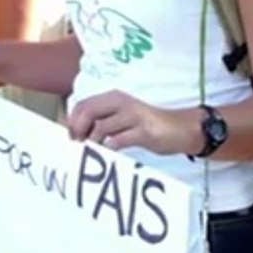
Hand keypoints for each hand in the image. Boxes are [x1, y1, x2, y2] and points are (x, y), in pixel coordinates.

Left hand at [67, 90, 200, 155]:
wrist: (180, 128)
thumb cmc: (147, 125)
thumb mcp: (123, 118)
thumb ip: (104, 122)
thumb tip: (79, 135)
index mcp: (114, 98)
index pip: (83, 104)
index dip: (72, 121)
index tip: (71, 137)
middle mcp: (121, 103)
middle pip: (88, 112)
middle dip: (78, 130)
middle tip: (78, 146)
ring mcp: (133, 116)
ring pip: (101, 127)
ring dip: (92, 143)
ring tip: (92, 153)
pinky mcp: (143, 131)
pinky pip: (118, 140)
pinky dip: (109, 149)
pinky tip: (109, 155)